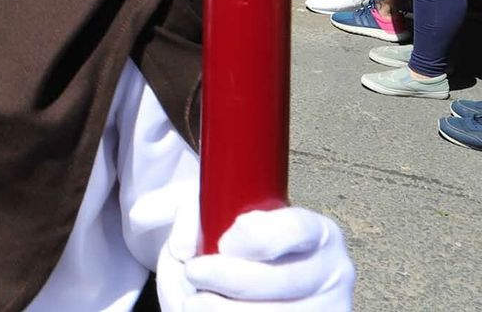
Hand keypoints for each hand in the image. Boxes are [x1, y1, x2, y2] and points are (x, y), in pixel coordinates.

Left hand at [159, 203, 353, 308]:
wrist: (247, 290)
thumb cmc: (232, 250)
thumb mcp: (216, 220)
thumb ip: (196, 216)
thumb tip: (184, 250)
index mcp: (316, 232)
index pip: (294, 228)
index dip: (252, 237)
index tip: (223, 243)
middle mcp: (333, 273)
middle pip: (280, 280)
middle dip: (227, 278)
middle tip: (193, 273)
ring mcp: (328, 308)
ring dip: (222, 309)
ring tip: (197, 302)